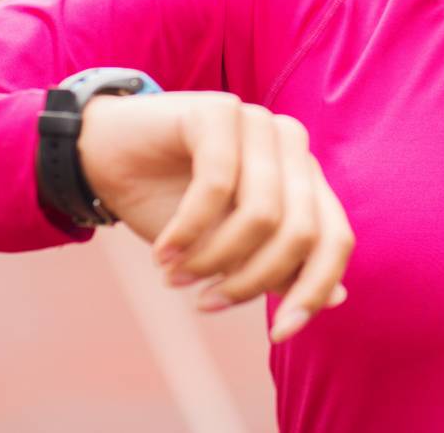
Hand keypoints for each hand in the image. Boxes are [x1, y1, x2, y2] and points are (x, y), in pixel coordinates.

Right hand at [76, 91, 355, 342]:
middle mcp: (292, 146)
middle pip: (301, 232)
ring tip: (175, 277)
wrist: (104, 160)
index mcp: (304, 177)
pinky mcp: (219, 109)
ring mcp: (260, 122)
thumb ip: (280, 267)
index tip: (278, 333)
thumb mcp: (227, 249)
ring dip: (214, 258)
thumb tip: (339, 296)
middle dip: (252, 281)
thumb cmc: (170, 205)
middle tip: (205, 303)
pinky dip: (189, 230)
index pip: (335, 239)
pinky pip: (217, 184)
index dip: (314, 291)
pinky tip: (163, 252)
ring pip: (263, 213)